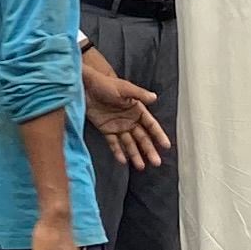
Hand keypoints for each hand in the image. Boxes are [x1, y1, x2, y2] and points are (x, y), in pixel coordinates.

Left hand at [80, 51, 166, 169]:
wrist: (84, 86)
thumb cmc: (104, 83)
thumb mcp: (124, 88)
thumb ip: (139, 94)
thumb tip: (154, 97)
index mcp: (137, 109)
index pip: (151, 125)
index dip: (158, 135)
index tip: (166, 146)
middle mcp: (129, 120)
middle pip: (142, 137)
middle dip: (149, 150)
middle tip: (156, 162)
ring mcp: (118, 126)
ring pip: (129, 143)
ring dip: (135, 154)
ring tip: (141, 166)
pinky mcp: (106, 130)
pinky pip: (113, 143)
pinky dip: (118, 152)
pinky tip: (123, 161)